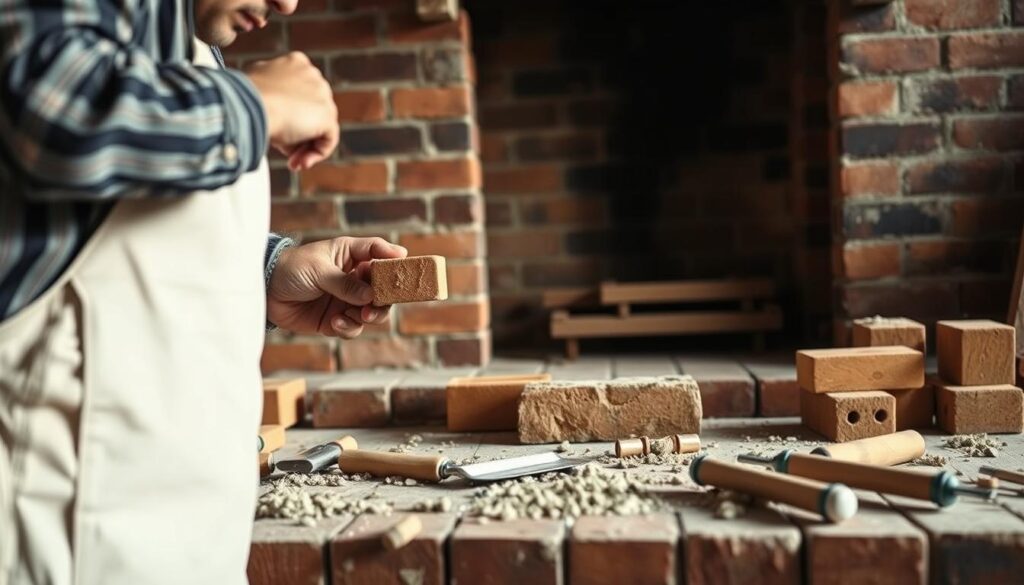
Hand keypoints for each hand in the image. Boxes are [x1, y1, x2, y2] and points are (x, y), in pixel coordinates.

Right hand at [244, 52, 338, 170]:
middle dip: (296, 134)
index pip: (299, 95)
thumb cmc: (244, 98)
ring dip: (303, 147)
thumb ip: (269, 93)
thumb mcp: (254, 88)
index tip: (276, 130)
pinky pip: (328, 140)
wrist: (248, 105)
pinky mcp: (327, 114)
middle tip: (282, 151)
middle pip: (309, 112)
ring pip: (318, 127)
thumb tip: (270, 106)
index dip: (287, 116)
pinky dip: (315, 154)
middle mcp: (313, 76)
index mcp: (296, 64)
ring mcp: (322, 95)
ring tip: (290, 160)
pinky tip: (299, 162)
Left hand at [267, 237, 407, 336]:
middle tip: (374, 307)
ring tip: (355, 316)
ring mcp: (346, 299)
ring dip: (368, 316)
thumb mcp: (319, 270)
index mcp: (351, 255)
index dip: (393, 259)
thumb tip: (371, 296)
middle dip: (383, 299)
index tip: (402, 271)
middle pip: (383, 288)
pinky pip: (353, 327)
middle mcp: (353, 277)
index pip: (379, 252)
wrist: (265, 292)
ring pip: (372, 311)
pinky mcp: (336, 319)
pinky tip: (334, 322)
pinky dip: (348, 327)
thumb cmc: (290, 269)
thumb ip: (345, 283)